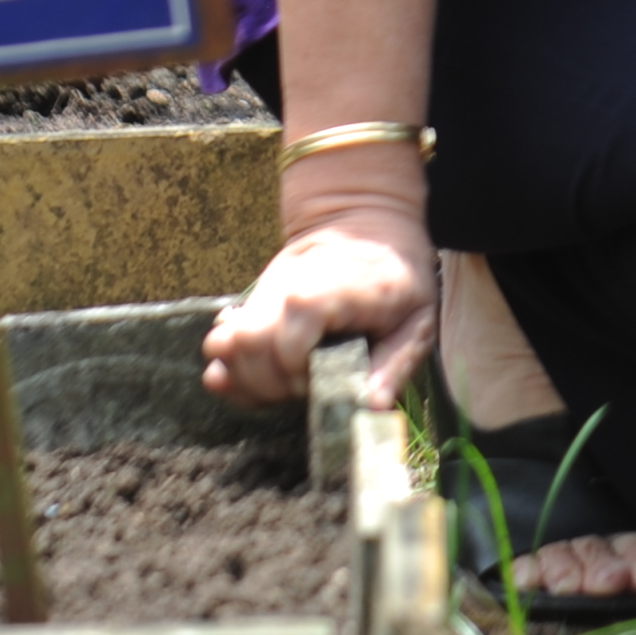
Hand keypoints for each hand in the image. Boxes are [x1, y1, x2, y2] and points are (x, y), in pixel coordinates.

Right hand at [201, 198, 436, 409]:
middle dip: (272, 385)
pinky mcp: (250, 304)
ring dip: (248, 379)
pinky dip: (230, 366)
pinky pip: (218, 341)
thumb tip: (372, 408)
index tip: (326, 382)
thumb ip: (395, 365)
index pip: (287, 350)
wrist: (367, 226)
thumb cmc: (398, 277)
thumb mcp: (417, 319)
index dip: (302, 379)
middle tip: (305, 387)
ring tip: (284, 384)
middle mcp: (283, 291)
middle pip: (248, 351)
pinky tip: (262, 375)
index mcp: (325, 295)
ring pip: (223, 347)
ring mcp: (262, 296)